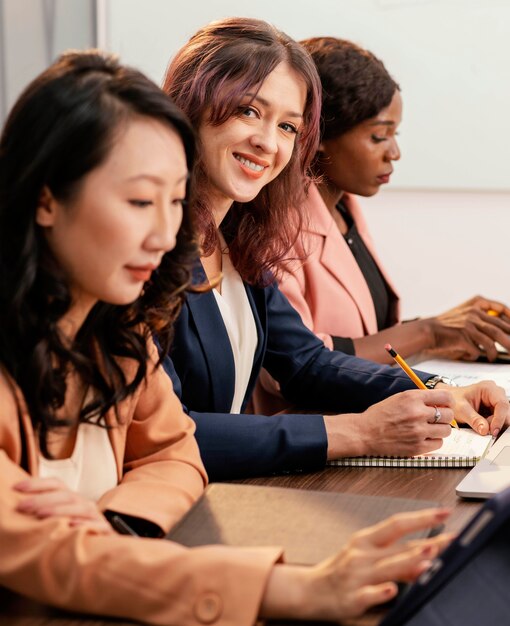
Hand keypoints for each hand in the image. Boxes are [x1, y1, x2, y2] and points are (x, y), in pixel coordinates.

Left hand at [14, 477, 112, 532]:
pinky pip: (97, 526)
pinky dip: (84, 524)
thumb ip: (45, 511)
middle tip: (22, 507)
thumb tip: (19, 506)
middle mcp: (85, 504)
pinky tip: (71, 525)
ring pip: (80, 508)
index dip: (37, 483)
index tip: (16, 487)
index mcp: (73, 498)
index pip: (56, 484)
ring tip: (41, 515)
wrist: (102, 551)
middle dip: (43, 499)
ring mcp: (96, 517)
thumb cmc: (75, 535)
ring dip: (60, 510)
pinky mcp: (105, 532)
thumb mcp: (61, 520)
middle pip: (66, 495)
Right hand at [261, 508, 452, 621]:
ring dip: (408, 562)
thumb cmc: (340, 571)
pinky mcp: (351, 598)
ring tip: (429, 557)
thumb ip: (397, 559)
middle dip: (425, 540)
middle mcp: (361, 554)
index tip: (443, 512)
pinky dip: (381, 591)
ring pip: (386, 567)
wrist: (309, 590)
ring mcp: (356, 575)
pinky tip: (392, 589)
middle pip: (397, 544)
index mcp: (365, 540)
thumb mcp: (366, 559)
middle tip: (450, 538)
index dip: (421, 518)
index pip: (397, 523)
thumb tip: (427, 558)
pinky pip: (368, 594)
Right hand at [326, 389, 454, 458]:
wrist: (365, 433)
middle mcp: (418, 413)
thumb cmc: (380, 415)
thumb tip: (441, 402)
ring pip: (446, 430)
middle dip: (444, 416)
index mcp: (412, 398)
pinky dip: (433, 441)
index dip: (448, 401)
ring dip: (440, 430)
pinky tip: (423, 438)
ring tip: (428, 429)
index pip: (445, 396)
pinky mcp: (418, 447)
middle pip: (449, 414)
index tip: (445, 405)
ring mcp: (419, 431)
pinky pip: (438, 444)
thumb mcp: (399, 398)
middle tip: (436, 419)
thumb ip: (419, 399)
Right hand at [426, 295, 509, 360]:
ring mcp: (468, 325)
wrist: (428, 330)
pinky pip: (476, 350)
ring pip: (491, 341)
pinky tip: (471, 355)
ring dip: (495, 352)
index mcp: (476, 304)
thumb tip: (501, 328)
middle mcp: (473, 313)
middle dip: (509, 340)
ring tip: (493, 357)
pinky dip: (475, 355)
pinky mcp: (462, 338)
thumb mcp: (464, 313)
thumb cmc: (446, 324)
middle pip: (498, 328)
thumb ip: (481, 316)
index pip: (500, 309)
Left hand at [440, 381, 509, 436]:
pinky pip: (500, 421)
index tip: (493, 431)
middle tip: (486, 433)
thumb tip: (485, 430)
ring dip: (495, 426)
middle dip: (497, 424)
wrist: (449, 400)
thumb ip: (473, 419)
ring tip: (481, 428)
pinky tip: (483, 428)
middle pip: (506, 412)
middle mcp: (496, 394)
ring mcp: (496, 403)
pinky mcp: (496, 411)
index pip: (501, 404)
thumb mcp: (460, 409)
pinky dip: (493, 427)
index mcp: (488, 388)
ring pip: (504, 418)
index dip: (500, 419)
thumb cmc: (454, 399)